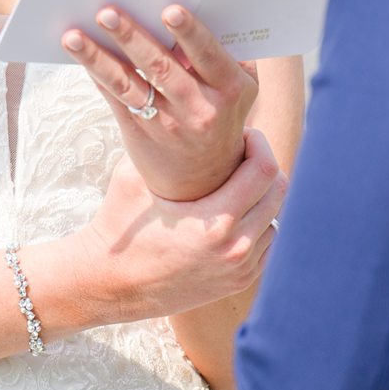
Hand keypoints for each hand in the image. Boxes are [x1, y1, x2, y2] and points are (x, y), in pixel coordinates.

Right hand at [34, 129, 285, 329]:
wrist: (109, 283)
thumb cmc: (118, 225)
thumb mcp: (132, 177)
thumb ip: (160, 144)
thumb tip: (176, 106)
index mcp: (215, 221)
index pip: (264, 170)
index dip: (258, 143)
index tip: (241, 133)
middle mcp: (236, 248)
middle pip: (279, 191)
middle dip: (262, 164)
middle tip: (240, 153)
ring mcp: (240, 269)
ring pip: (276, 217)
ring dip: (261, 196)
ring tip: (234, 183)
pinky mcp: (239, 282)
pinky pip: (268, 244)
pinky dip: (258, 224)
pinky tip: (233, 213)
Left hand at [62, 3, 257, 200]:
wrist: (208, 178)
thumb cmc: (221, 111)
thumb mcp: (235, 86)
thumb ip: (219, 52)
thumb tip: (179, 10)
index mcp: (229, 88)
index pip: (208, 56)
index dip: (190, 33)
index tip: (170, 10)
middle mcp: (198, 107)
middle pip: (160, 68)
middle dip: (131, 37)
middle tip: (107, 13)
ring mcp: (166, 123)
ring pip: (127, 85)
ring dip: (98, 58)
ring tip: (74, 37)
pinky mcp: (138, 132)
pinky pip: (113, 98)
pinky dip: (95, 74)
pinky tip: (78, 54)